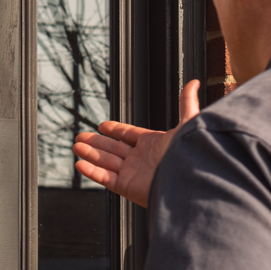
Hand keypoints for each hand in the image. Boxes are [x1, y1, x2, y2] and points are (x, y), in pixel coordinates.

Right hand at [72, 79, 202, 207]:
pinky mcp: (127, 186)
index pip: (129, 135)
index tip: (103, 125)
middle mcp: (141, 159)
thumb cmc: (191, 155)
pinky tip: (80, 163)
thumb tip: (193, 83)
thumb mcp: (188, 124)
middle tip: (81, 137)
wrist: (190, 180)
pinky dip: (92, 171)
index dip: (115, 130)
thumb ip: (187, 104)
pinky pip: (105, 178)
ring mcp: (133, 173)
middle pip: (113, 148)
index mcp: (153, 144)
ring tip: (77, 145)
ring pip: (106, 161)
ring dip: (90, 153)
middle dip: (96, 142)